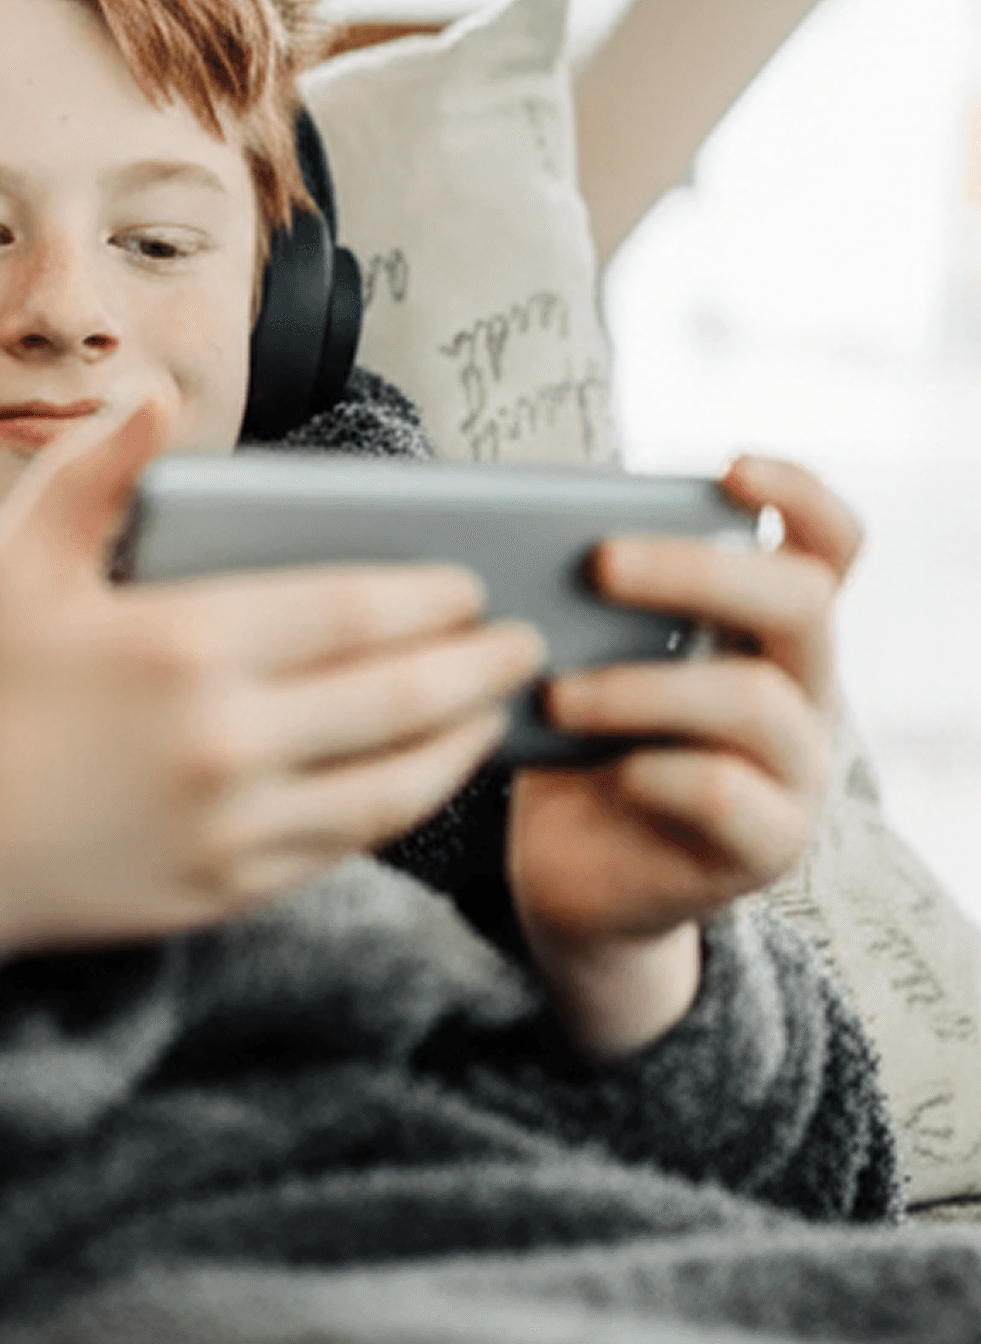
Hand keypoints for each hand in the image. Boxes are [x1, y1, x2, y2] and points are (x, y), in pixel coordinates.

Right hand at [0, 399, 547, 996]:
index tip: (467, 583)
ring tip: (496, 705)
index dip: (428, 597)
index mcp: (179, 645)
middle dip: (478, 663)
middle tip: (523, 640)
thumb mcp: (18, 561)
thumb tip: (156, 394)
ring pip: (395, 780)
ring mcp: (233, 822)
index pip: (351, 612)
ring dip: (463, 738)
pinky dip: (407, 801)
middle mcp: (221, 738)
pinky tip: (427, 772)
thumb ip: (93, 470)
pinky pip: (352, 841)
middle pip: (397, 695)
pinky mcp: (236, 885)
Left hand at [509, 455, 860, 1058]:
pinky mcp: (768, 845)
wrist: (574, 876)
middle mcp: (805, 691)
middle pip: (801, 602)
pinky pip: (726, 791)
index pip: (829, 547)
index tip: (728, 466)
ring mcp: (799, 771)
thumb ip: (589, 600)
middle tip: (596, 563)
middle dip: (695, 571)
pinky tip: (601, 770)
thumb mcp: (583, 654)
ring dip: (639, 684)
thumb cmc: (575, 741)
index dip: (800, 495)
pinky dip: (652, 770)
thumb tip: (515, 528)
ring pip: (754, 699)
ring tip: (555, 691)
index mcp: (768, 631)